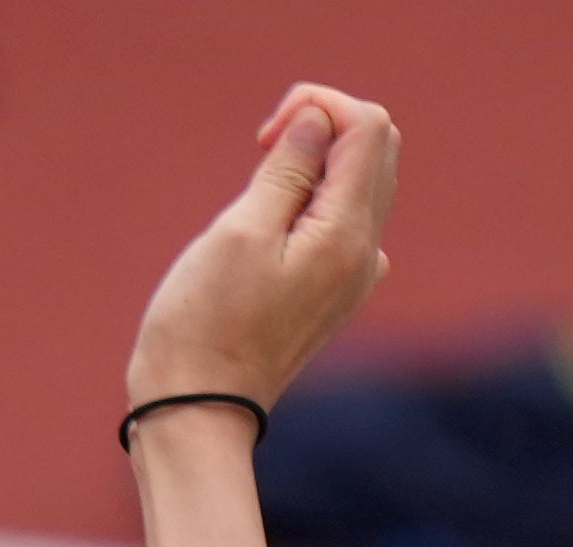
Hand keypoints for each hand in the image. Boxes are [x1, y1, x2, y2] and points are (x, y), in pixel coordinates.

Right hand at [125, 85, 398, 411]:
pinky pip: (345, 223)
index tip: (262, 140)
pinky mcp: (334, 294)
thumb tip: (318, 122)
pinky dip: (315, 202)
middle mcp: (364, 255)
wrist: (198, 411)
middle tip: (262, 155)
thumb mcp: (239, 232)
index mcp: (346, 234)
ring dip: (316, 165)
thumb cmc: (203, 325)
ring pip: (362, 184)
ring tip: (261, 196)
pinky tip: (273, 228)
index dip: (317, 109)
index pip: (367, 127)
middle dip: (322, 129)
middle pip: (374, 149)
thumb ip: (287, 170)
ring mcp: (354, 278)